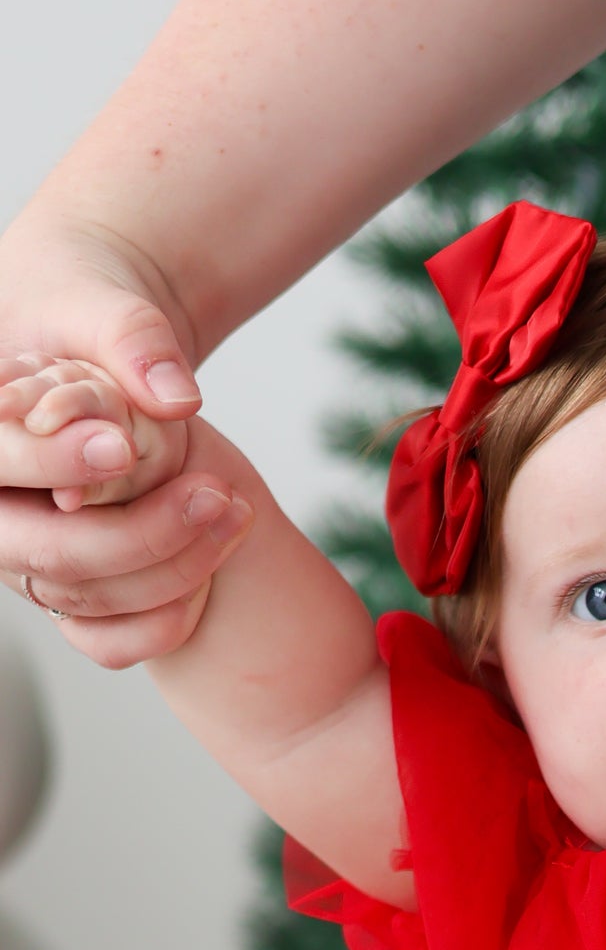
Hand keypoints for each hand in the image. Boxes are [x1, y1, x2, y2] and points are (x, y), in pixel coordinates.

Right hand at [0, 213, 236, 660]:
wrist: (99, 345)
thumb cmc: (90, 315)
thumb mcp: (105, 306)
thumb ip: (133, 340)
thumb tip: (175, 396)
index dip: (54, 462)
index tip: (125, 446)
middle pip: (46, 554)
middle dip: (137, 534)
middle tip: (215, 495)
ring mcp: (28, 560)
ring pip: (87, 601)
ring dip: (172, 571)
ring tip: (233, 512)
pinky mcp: (71, 594)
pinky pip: (110, 643)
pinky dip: (165, 621)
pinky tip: (214, 568)